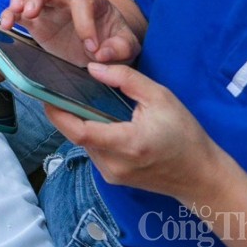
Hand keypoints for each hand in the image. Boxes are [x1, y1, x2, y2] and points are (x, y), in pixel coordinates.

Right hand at [0, 0, 140, 66]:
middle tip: (32, 11)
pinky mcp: (36, 22)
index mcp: (92, 1)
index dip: (85, 24)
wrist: (102, 46)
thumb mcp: (127, 45)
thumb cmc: (114, 40)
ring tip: (14, 14)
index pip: (83, 3)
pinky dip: (10, 15)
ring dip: (20, 1)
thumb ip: (120, 48)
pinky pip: (19, 13)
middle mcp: (67, 0)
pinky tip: (5, 25)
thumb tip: (102, 53)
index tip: (91, 47)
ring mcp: (49, 9)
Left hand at [45, 62, 223, 204]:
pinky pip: (92, 151)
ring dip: (77, 123)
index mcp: (127, 144)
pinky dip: (89, 133)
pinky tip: (96, 118)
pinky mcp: (112, 178)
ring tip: (77, 99)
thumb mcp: (161, 97)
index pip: (79, 131)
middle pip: (75, 136)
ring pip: (82, 144)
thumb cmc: (185, 135)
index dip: (58, 113)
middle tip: (56, 88)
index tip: (45, 93)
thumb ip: (125, 79)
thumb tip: (93, 68)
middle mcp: (114, 164)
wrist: (202, 177)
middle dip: (63, 113)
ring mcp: (112, 175)